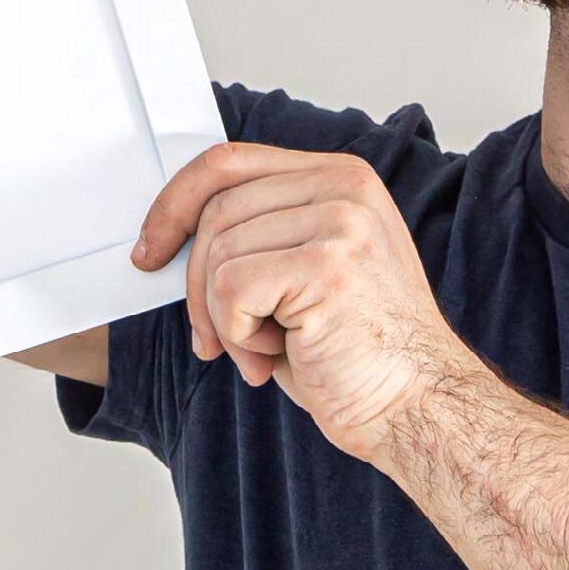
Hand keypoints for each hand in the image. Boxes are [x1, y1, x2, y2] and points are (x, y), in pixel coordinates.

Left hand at [133, 143, 479, 461]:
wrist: (418, 406)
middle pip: (216, 209)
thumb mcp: (308, 271)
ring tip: (265, 350)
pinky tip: (277, 356)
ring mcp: (340, 221)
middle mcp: (345, 186)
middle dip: (197, 284)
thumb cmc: (357, 352)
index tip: (151, 249)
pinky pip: (230, 288)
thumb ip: (262, 234)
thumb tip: (171, 235)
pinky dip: (236, 335)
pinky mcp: (327, 264)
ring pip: (218, 252)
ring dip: (223, 319)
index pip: (230, 163)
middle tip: (214, 340)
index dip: (175, 204)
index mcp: (342, 177)